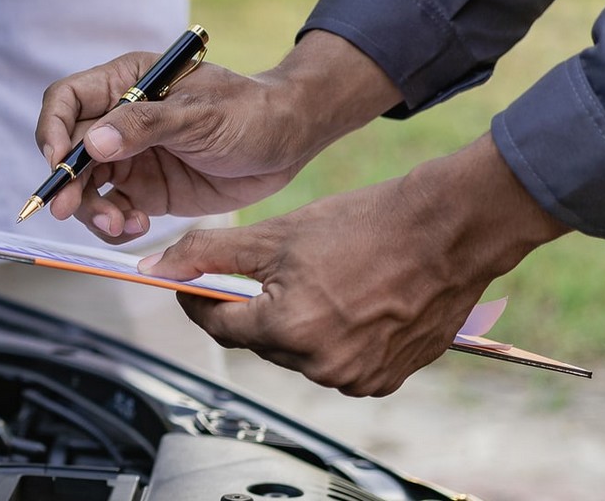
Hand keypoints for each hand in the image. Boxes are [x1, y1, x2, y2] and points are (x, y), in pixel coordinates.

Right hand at [35, 32, 399, 240]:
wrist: (288, 142)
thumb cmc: (248, 111)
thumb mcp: (199, 115)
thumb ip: (144, 126)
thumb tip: (92, 142)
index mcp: (125, 84)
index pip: (66, 101)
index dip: (52, 130)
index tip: (57, 163)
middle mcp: (119, 120)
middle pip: (69, 151)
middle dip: (68, 182)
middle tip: (67, 210)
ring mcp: (131, 157)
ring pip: (87, 187)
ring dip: (91, 209)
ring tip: (118, 225)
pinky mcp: (147, 190)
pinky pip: (114, 210)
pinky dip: (115, 224)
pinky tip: (135, 227)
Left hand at [142, 136, 570, 395]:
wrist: (448, 231)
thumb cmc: (364, 225)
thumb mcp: (276, 234)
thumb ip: (209, 254)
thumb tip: (156, 267)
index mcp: (289, 329)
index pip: (220, 326)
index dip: (201, 302)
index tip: (195, 285)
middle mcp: (322, 365)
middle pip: (261, 341)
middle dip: (256, 309)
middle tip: (270, 273)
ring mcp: (358, 377)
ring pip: (300, 354)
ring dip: (297, 325)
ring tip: (320, 282)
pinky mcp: (388, 379)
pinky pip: (340, 365)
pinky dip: (335, 339)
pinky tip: (349, 303)